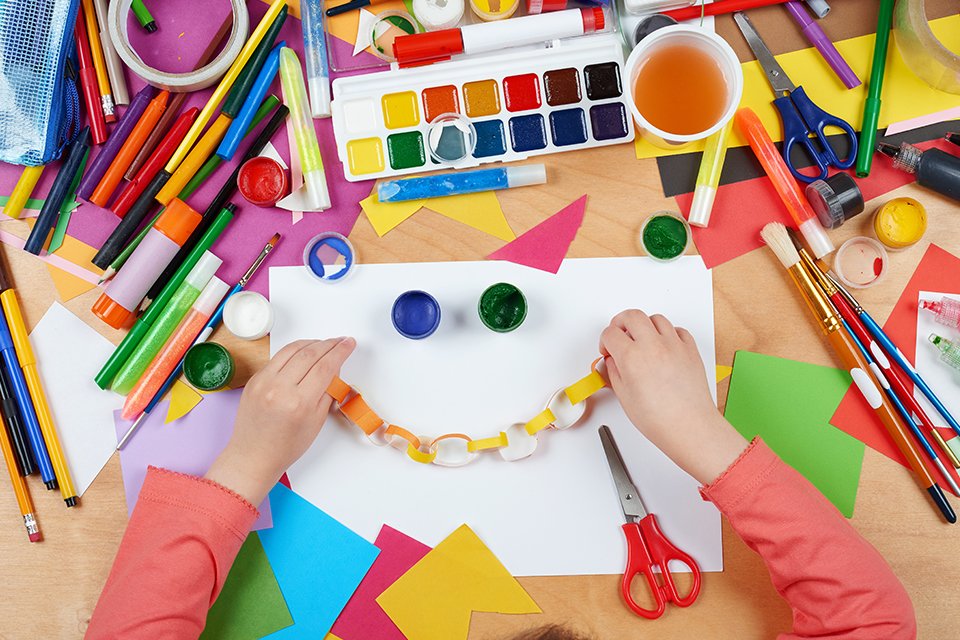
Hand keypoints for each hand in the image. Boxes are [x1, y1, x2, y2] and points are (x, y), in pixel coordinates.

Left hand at [205, 338, 355, 505]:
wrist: (254, 455)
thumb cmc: (287, 445)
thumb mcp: (317, 421)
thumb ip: (327, 391)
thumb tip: (334, 368)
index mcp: (299, 403)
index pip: (325, 367)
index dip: (340, 352)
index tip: (348, 344)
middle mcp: (279, 389)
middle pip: (310, 354)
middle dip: (329, 344)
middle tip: (340, 341)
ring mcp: (263, 382)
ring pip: (292, 350)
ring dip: (311, 343)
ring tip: (324, 344)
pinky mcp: (254, 379)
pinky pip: (278, 357)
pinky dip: (294, 351)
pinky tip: (304, 351)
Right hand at [599, 310, 745, 484]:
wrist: (689, 426)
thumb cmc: (660, 419)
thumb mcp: (624, 397)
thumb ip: (614, 373)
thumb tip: (610, 363)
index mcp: (632, 357)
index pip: (610, 333)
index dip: (604, 341)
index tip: (607, 350)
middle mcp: (653, 345)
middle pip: (632, 316)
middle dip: (620, 322)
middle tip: (619, 334)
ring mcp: (674, 345)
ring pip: (655, 319)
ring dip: (644, 326)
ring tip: (642, 340)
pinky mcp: (690, 349)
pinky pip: (677, 330)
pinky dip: (668, 333)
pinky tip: (663, 346)